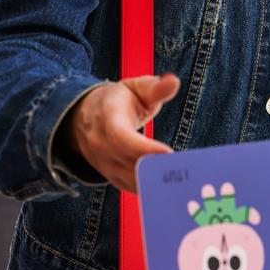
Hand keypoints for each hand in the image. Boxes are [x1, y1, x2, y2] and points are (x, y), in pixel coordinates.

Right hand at [68, 75, 179, 189]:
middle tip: (186, 170)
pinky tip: (172, 187)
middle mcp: (101, 145)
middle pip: (128, 163)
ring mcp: (104, 164)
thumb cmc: (116, 100)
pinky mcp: (111, 177)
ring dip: (157, 182)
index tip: (168, 153)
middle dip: (157, 168)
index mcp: (106, 119)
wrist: (83, 118)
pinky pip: (132, 187)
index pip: (121, 138)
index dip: (143, 148)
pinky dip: (151, 189)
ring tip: (184, 180)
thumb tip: (173, 81)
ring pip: (131, 180)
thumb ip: (155, 87)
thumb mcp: (134, 88)